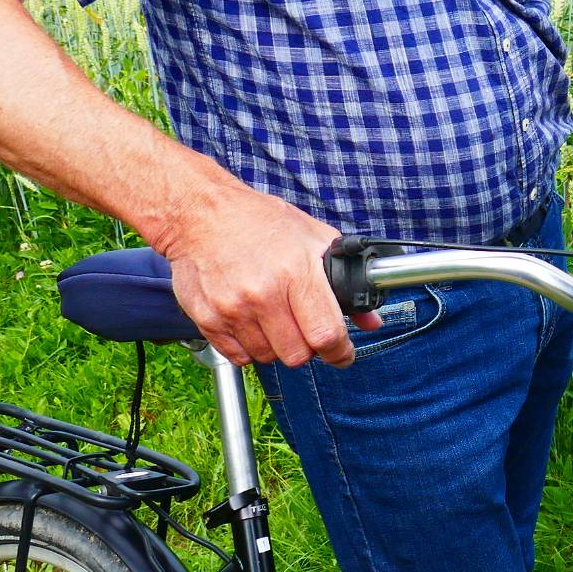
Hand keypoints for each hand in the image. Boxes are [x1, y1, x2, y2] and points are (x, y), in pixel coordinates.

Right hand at [157, 181, 381, 367]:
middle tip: (305, 330)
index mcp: (295, 272)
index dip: (340, 352)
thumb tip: (371, 319)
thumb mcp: (313, 237)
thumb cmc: (259, 221)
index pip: (326, 334)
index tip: (342, 354)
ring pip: (268, 357)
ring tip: (275, 318)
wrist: (201, 214)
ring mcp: (232, 309)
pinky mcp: (208, 319)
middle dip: (308, 348)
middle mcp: (263, 294)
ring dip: (277, 346)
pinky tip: (252, 323)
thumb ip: (345, 280)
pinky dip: (249, 348)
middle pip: (297, 355)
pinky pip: (238, 357)